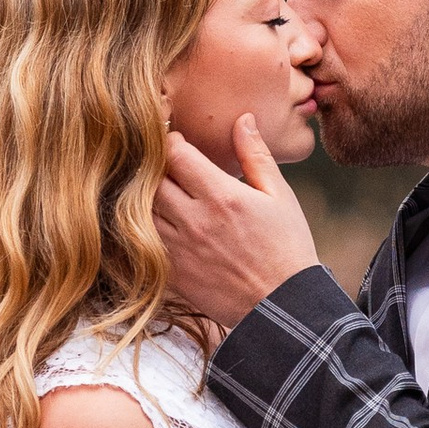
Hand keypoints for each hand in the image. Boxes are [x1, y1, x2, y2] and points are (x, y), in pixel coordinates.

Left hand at [156, 117, 321, 330]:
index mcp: (222, 195)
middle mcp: (195, 219)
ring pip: (140, 210)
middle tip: (166, 168)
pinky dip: (144, 230)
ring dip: (146, 198)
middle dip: (155, 168)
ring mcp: (180, 248)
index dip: (172, 142)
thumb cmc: (288, 249)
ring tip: (162, 196)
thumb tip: (242, 119)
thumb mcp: (280, 197)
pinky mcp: (173, 273)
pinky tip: (160, 226)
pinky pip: (142, 243)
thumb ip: (256, 156)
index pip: (174, 153)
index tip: (179, 144)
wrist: (283, 309)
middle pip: (151, 178)